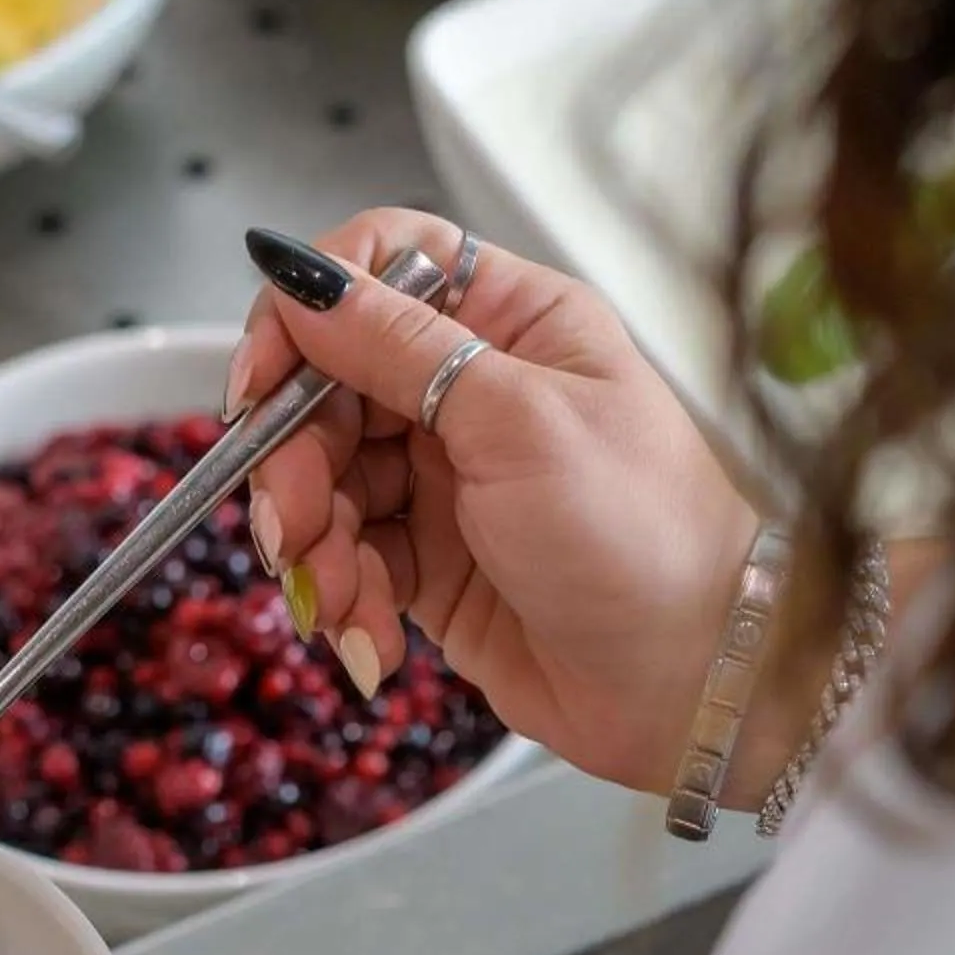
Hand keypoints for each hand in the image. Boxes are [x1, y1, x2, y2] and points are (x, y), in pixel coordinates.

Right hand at [229, 211, 759, 795]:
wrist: (694, 685)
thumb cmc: (642, 538)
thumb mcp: (516, 421)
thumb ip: (397, 347)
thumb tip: (301, 276)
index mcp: (511, 321)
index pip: (376, 269)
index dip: (304, 315)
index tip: (260, 383)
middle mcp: (473, 388)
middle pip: (328, 385)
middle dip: (294, 462)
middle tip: (294, 528)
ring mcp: (448, 478)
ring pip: (324, 480)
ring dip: (314, 544)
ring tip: (342, 601)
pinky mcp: (431, 562)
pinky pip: (348, 559)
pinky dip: (343, 597)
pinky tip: (369, 638)